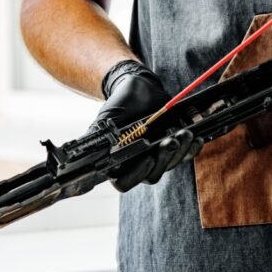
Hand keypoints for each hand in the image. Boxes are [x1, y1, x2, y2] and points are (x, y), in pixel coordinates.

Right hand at [89, 60, 202, 191]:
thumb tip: (75, 154)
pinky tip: (196, 138)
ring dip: (180, 151)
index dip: (135, 175)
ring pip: (170, 165)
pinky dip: (192, 148)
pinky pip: (185, 155)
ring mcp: (158, 157)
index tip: (146, 159)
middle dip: (164, 158)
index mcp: (119, 163)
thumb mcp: (105, 120)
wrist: (139, 89)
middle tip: (171, 140)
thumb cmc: (119, 105)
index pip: (124, 182)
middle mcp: (139, 164)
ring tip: (185, 133)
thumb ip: (96, 138)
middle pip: (152, 174)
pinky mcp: (174, 148)